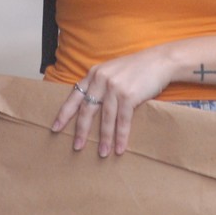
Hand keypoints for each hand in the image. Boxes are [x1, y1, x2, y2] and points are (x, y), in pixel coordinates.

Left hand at [50, 48, 174, 156]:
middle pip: (86, 110)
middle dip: (81, 131)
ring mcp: (114, 88)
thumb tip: (90, 106)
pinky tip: (120, 148)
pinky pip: (122, 121)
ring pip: (105, 119)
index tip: (55, 127)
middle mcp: (101, 80)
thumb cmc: (136, 68)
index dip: (64, 113)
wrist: (160, 61)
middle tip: (77, 147)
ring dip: (103, 139)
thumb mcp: (112, 71)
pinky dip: (121, 136)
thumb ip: (100, 84)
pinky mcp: (128, 95)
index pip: (74, 96)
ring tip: (102, 153)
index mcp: (94, 74)